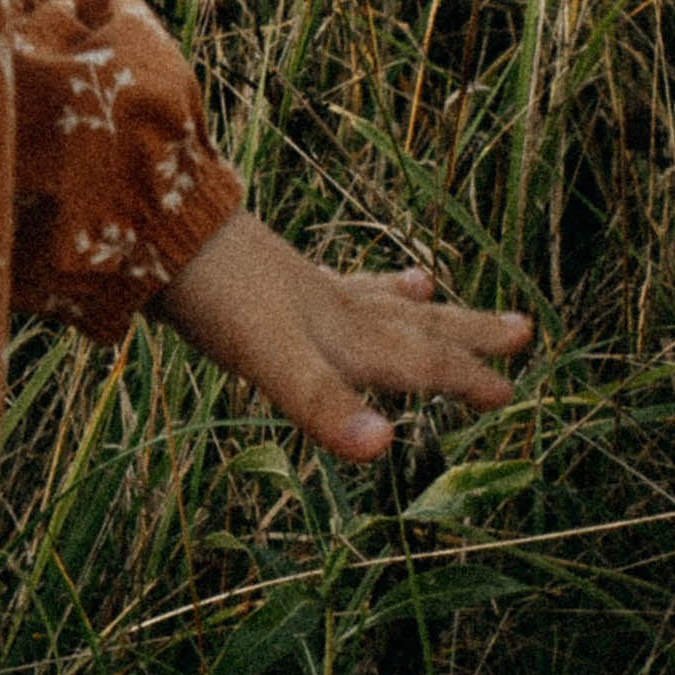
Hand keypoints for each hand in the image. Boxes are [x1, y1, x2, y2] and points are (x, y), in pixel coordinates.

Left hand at [158, 211, 530, 462]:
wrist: (153, 228)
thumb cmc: (213, 299)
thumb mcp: (270, 361)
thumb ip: (324, 406)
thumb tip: (385, 447)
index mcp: (341, 333)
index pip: (418, 359)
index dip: (464, 377)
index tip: (511, 391)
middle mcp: (330, 306)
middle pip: (412, 321)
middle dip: (464, 333)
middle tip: (521, 328)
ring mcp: (294, 285)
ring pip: (371, 296)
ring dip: (409, 303)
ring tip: (430, 286)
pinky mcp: (257, 274)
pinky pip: (318, 281)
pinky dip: (338, 283)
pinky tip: (323, 279)